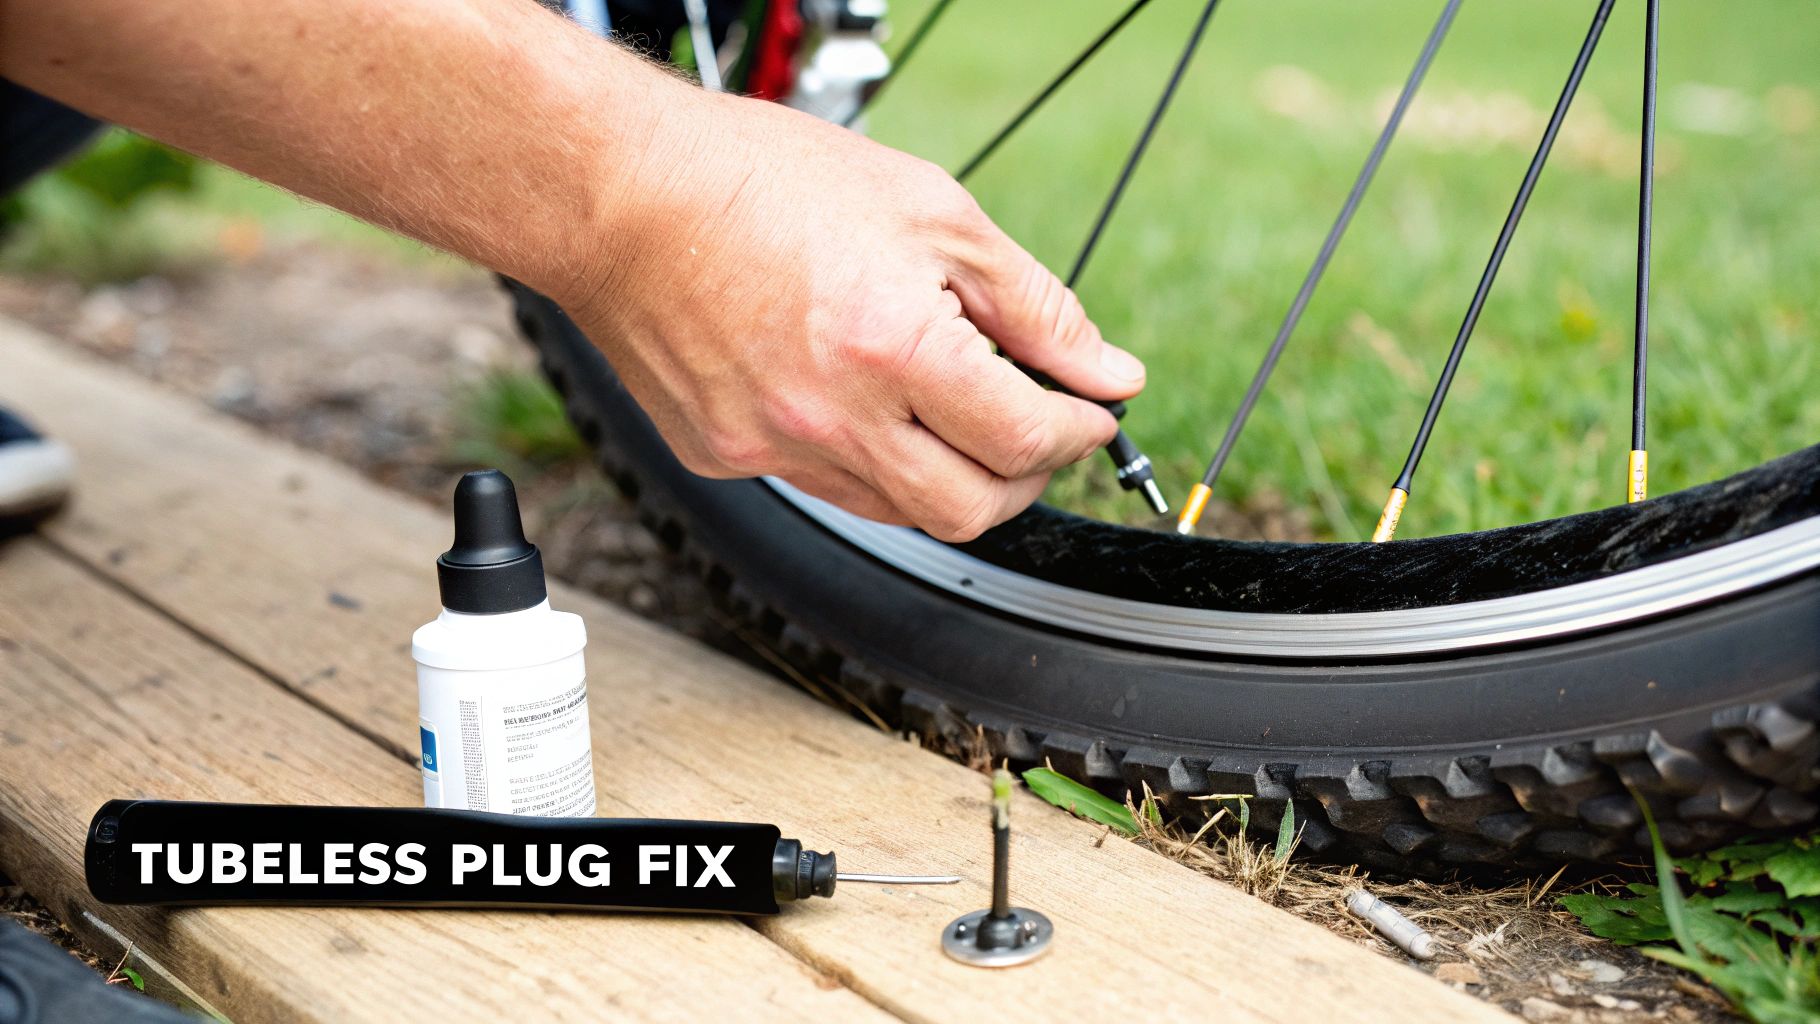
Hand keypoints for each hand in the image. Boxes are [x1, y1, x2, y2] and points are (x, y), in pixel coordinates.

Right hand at [563, 88, 1146, 541]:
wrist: (621, 194)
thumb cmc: (764, 179)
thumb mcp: (932, 212)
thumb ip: (1033, 305)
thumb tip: (1106, 371)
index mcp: (894, 347)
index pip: (1025, 439)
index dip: (1077, 431)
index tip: (1089, 412)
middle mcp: (832, 416)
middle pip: (972, 510)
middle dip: (1026, 478)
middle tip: (1038, 431)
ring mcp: (773, 448)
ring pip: (901, 512)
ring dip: (951, 475)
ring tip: (955, 409)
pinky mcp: (727, 457)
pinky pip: (828, 488)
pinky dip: (874, 463)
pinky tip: (871, 405)